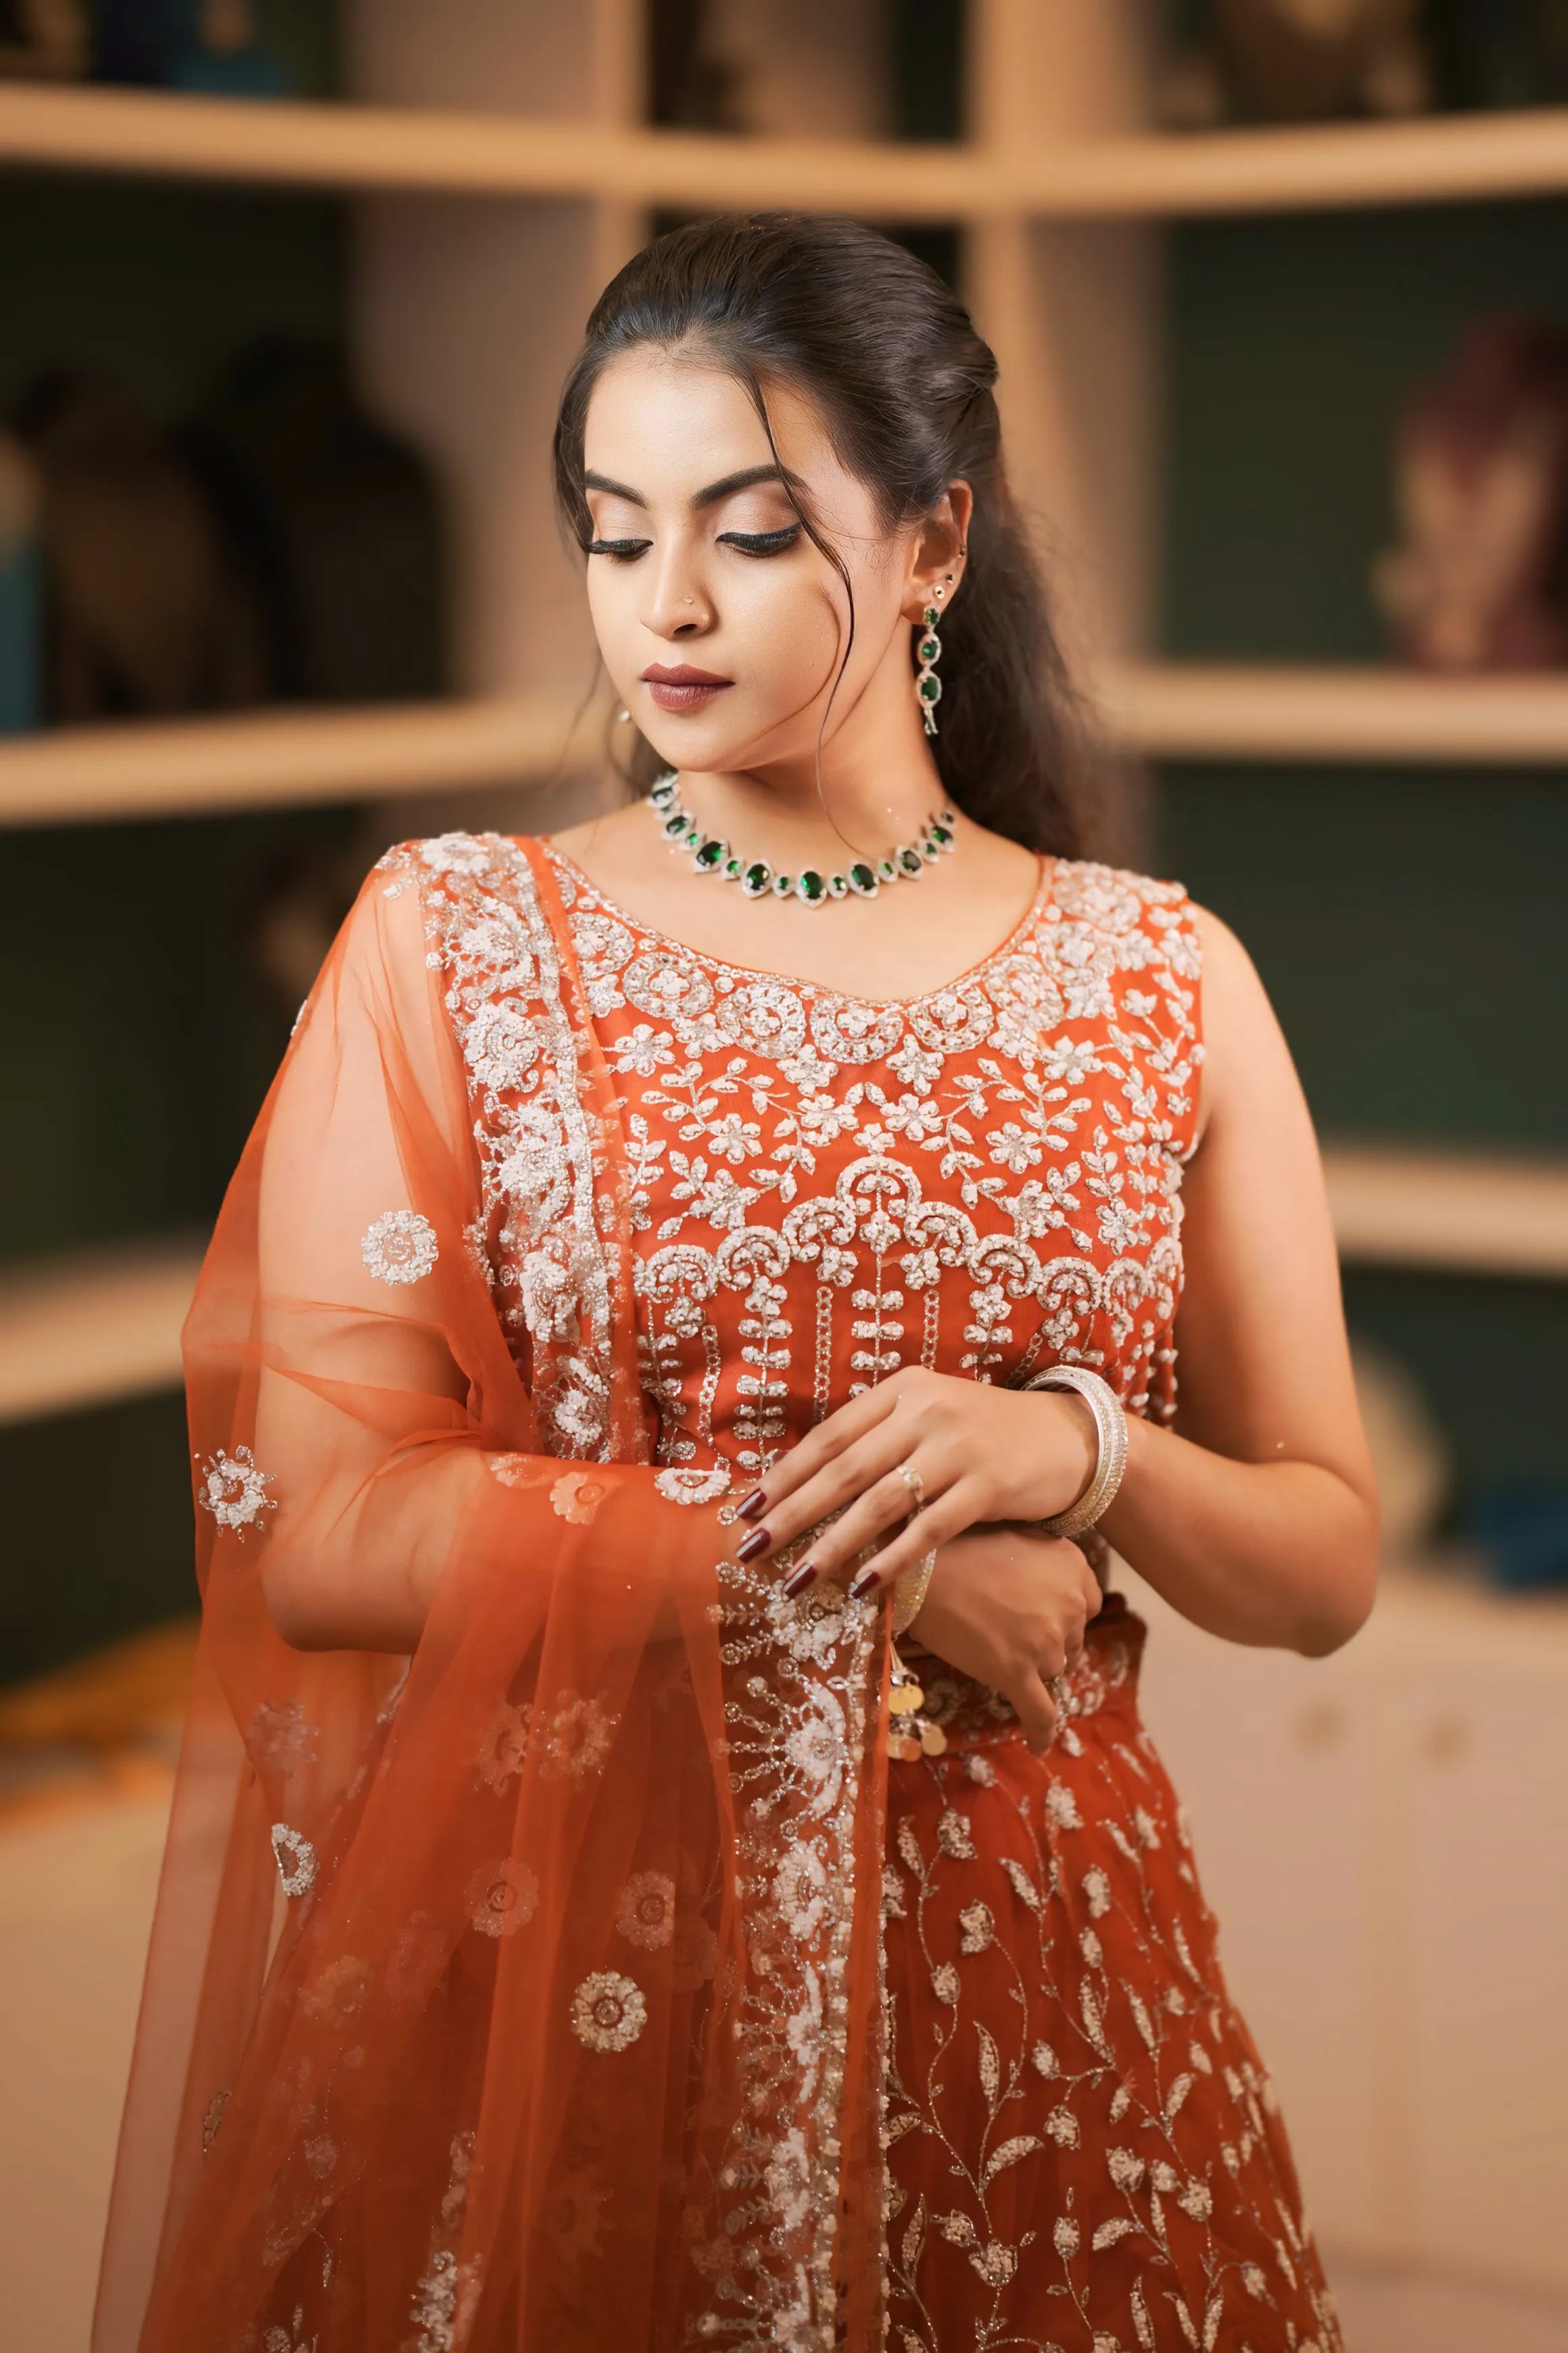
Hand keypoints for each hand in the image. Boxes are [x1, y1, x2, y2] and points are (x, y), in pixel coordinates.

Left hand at [732, 1366, 1097, 1597]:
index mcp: (902, 1390)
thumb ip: (879, 1439)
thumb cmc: (986, 1433)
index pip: (829, 1436)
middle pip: (844, 1470)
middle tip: (750, 1550)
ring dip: (832, 1545)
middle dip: (792, 1514)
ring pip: (879, 1502)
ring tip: (795, 1580)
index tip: (744, 1510)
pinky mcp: (988, 1484)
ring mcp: (958, 1447)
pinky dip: (893, 1559)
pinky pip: (929, 1528)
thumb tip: (808, 1485)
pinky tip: (863, 1587)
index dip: (784, 1475)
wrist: (1069, 1437)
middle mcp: (925, 1411)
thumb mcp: (930, 1415)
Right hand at [905, 1524, 1101, 1753]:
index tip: (1042, 1615)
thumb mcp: (1015, 1539)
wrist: (919, 1565)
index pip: (1088, 1604)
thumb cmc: (955, 1546)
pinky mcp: (1018, 1671)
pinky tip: (1038, 1746)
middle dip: (1044, 1640)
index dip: (1064, 1614)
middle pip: (1069, 1640)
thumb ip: (1040, 1565)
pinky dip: (1041, 1731)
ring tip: (989, 1648)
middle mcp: (1071, 1603)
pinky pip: (1040, 1713)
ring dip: (1028, 1666)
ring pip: (1049, 1669)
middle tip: (1005, 1629)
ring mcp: (1046, 1640)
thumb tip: (1038, 1592)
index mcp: (1073, 1565)